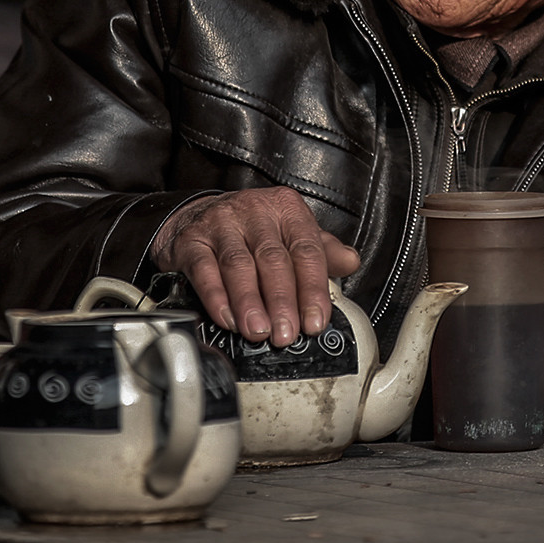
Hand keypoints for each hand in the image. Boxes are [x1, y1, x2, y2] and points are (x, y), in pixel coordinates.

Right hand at [150, 187, 359, 346]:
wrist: (198, 217)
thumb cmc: (253, 231)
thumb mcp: (292, 233)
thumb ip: (323, 251)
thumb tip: (351, 262)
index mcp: (287, 209)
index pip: (306, 249)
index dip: (312, 288)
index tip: (315, 320)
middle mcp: (254, 212)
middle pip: (273, 259)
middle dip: (281, 300)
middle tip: (286, 333)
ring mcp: (221, 224)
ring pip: (238, 265)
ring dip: (249, 302)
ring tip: (258, 330)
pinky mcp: (192, 240)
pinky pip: (204, 270)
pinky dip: (216, 297)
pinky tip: (227, 319)